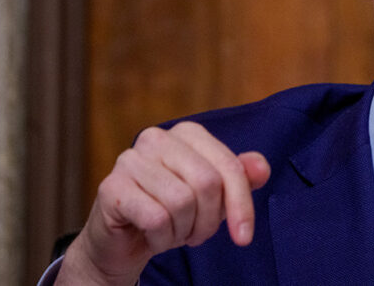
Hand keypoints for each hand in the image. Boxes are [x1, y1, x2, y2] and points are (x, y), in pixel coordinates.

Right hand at [56, 121, 270, 285]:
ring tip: (173, 232)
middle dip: (209, 220)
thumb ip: (239, 179)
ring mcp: (129, 160)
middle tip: (197, 234)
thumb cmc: (171, 212)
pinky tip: (153, 236)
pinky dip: (161, 238)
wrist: (123, 240)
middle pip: (207, 183)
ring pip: (181, 202)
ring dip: (183, 231)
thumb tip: (262, 167)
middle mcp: (156, 138)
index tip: (244, 237)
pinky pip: (155, 219)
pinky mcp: (111, 187)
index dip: (241, 205)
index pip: (228, 166)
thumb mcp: (213, 197)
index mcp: (187, 133)